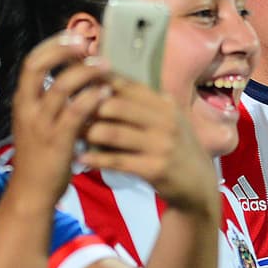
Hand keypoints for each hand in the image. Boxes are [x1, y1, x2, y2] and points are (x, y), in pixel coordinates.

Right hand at [9, 33, 112, 207]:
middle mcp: (27, 108)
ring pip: (60, 87)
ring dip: (85, 72)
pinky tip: (107, 93)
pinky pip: (74, 113)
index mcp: (23, 100)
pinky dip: (92, 99)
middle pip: (36, 66)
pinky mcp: (57, 141)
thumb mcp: (41, 121)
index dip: (52, 45)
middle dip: (62, 51)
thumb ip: (54, 99)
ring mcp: (40, 124)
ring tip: (106, 65)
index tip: (75, 36)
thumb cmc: (43, 154)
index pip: (31, 61)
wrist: (33, 191)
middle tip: (87, 44)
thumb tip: (78, 73)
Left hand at [80, 77, 217, 217]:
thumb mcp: (168, 120)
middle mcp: (166, 120)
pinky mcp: (155, 168)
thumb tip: (104, 83)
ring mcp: (162, 145)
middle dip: (88, 108)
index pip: (126, 85)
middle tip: (68, 112)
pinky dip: (95, 160)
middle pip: (115, 106)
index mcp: (166, 103)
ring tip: (71, 135)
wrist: (198, 185)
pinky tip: (80, 158)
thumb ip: (142, 104)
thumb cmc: (176, 149)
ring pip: (112, 133)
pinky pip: (117, 161)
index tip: (76, 85)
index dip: (98, 83)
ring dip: (88, 134)